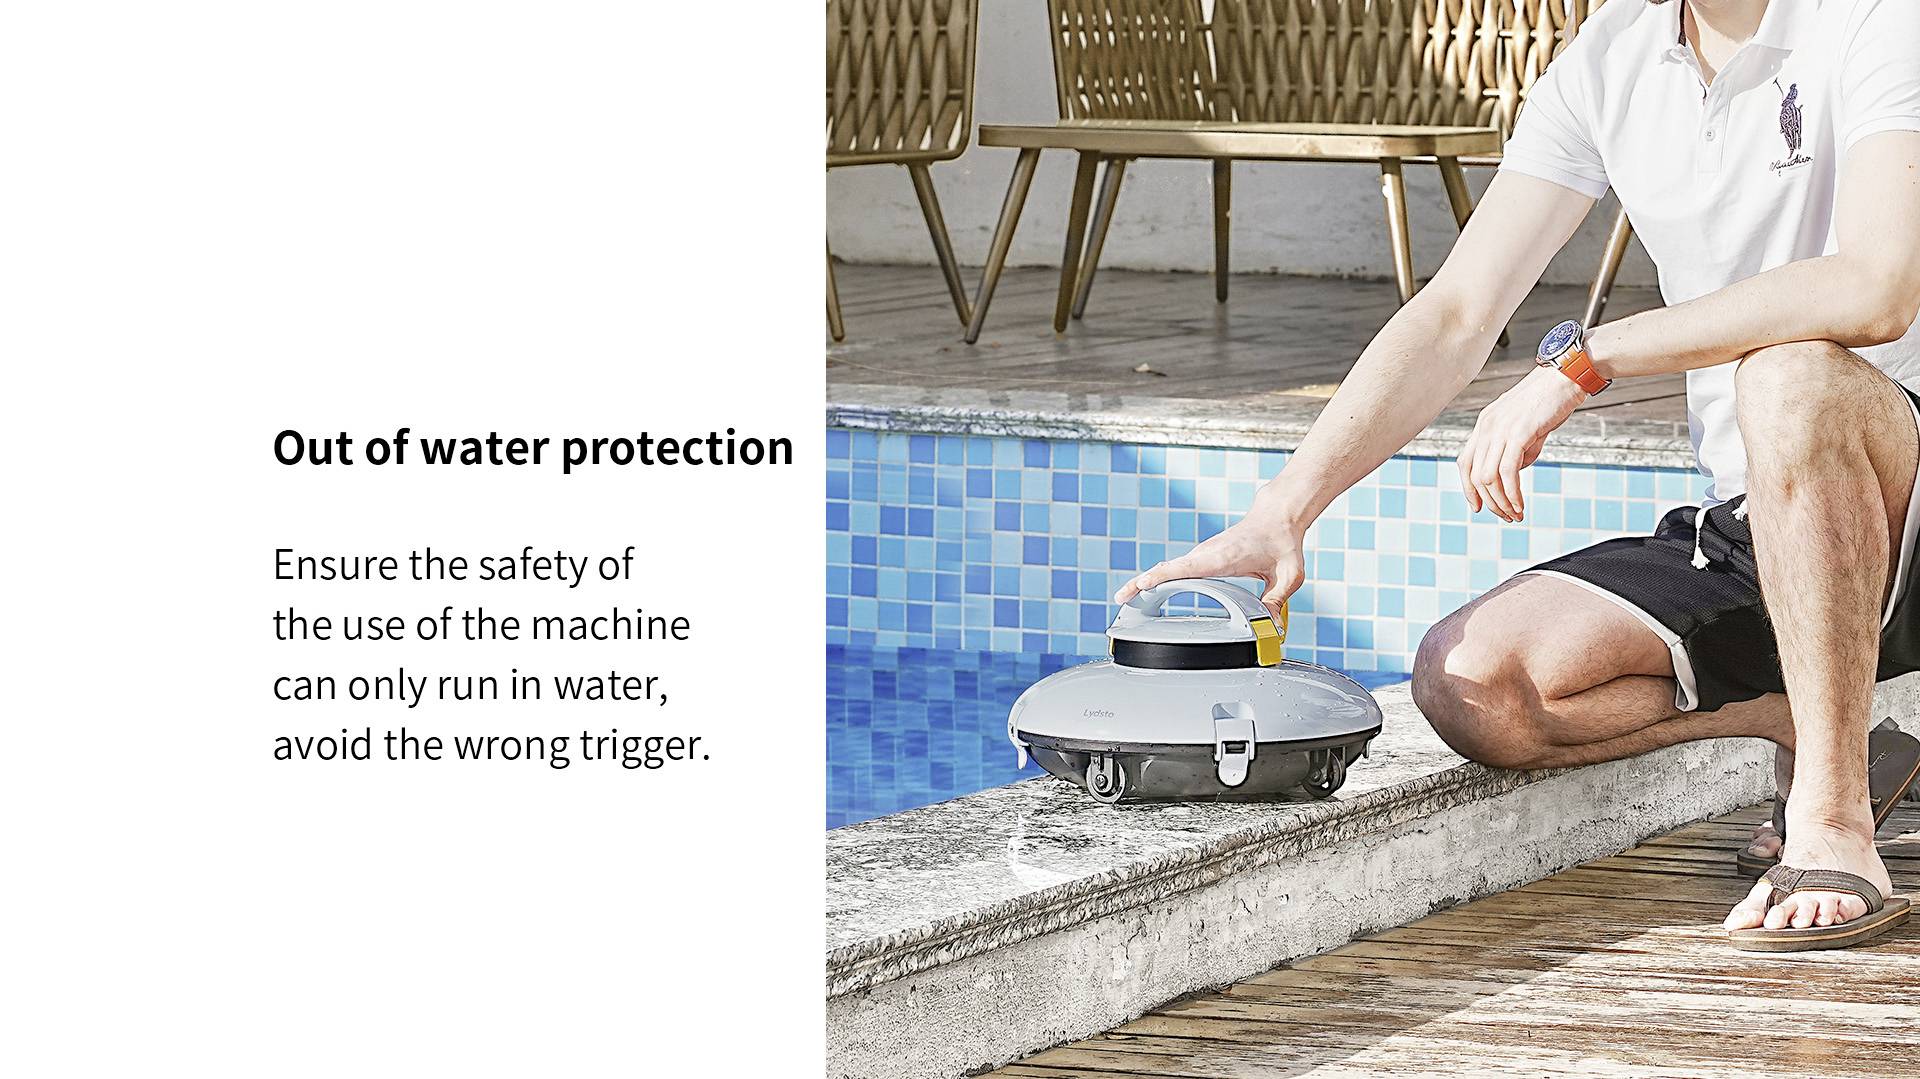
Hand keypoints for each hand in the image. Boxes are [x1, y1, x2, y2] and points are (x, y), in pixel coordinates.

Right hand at [1113, 497, 1303, 619]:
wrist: (1277, 517)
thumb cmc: (1282, 542)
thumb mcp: (1288, 575)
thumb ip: (1278, 600)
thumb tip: (1272, 626)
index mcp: (1221, 557)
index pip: (1184, 567)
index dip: (1161, 577)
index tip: (1141, 585)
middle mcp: (1206, 554)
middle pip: (1166, 569)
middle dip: (1141, 582)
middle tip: (1121, 599)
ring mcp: (1202, 555)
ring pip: (1167, 568)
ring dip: (1146, 581)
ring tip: (1125, 598)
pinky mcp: (1203, 558)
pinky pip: (1175, 569)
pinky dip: (1157, 578)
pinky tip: (1147, 590)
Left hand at [1457, 365, 1584, 521]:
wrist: (1568, 375)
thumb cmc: (1550, 399)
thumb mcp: (1526, 426)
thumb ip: (1517, 449)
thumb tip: (1514, 473)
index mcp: (1485, 424)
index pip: (1464, 462)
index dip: (1467, 488)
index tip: (1478, 507)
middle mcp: (1487, 427)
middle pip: (1475, 475)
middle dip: (1489, 502)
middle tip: (1506, 516)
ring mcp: (1501, 429)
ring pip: (1488, 477)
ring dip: (1501, 502)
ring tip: (1515, 515)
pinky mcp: (1519, 432)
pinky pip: (1508, 472)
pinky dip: (1512, 494)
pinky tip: (1521, 504)